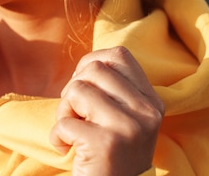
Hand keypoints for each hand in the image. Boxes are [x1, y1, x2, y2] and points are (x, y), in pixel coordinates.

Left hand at [50, 46, 163, 175]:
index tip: (85, 88)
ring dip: (64, 111)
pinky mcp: (107, 144)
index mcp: (151, 100)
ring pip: (77, 90)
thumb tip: (87, 62)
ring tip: (73, 132)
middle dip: (74, 89)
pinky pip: (64, 123)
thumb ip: (113, 89)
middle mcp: (146, 111)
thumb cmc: (110, 154)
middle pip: (94, 69)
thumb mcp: (124, 118)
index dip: (91, 64)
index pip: (118, 55)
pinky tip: (67, 149)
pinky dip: (57, 136)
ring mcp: (129, 127)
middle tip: (77, 114)